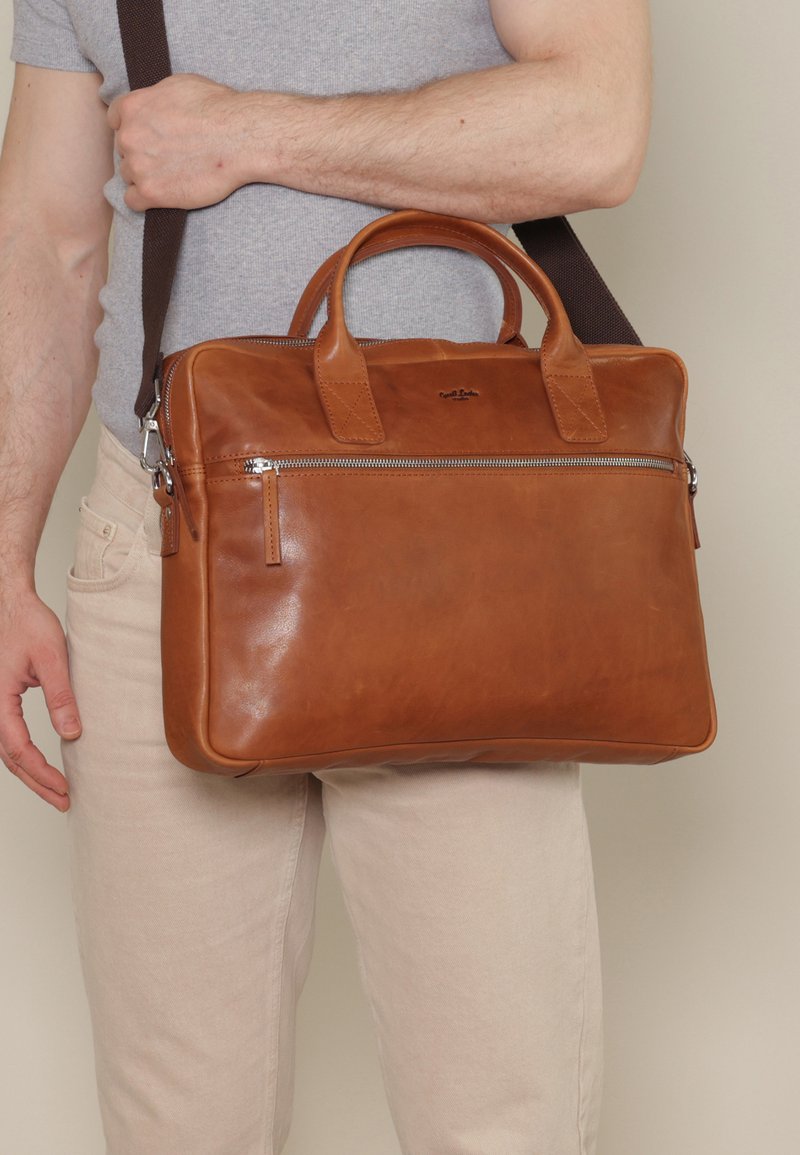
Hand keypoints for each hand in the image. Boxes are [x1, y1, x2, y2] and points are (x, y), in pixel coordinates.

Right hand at [0, 588, 78, 810]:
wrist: (11, 604)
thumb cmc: (28, 624)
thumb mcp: (53, 658)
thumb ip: (62, 696)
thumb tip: (72, 733)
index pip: (19, 748)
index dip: (42, 772)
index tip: (64, 787)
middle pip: (10, 758)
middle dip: (37, 782)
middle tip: (63, 801)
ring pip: (7, 750)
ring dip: (30, 773)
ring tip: (55, 791)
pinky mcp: (0, 701)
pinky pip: (8, 737)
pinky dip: (24, 756)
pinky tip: (40, 765)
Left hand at [107, 73, 255, 211]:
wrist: (239, 138)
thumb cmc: (217, 108)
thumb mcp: (178, 85)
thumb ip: (154, 99)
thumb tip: (153, 106)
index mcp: (132, 107)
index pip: (115, 120)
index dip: (134, 128)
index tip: (150, 136)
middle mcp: (129, 136)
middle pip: (124, 150)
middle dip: (142, 153)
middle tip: (168, 157)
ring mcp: (138, 166)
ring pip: (129, 175)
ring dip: (146, 176)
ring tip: (172, 175)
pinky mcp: (152, 193)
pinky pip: (133, 201)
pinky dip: (145, 200)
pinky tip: (162, 194)